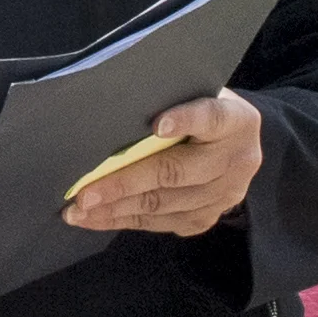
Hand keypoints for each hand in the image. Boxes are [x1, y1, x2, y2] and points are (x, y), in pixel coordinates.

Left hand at [64, 89, 263, 237]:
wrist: (233, 144)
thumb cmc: (198, 109)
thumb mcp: (194, 93)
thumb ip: (168, 99)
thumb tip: (113, 107)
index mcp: (237, 120)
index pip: (212, 117)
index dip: (185, 119)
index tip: (156, 125)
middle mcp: (238, 160)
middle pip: (176, 172)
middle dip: (125, 183)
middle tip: (85, 192)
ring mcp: (226, 195)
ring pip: (165, 204)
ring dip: (117, 209)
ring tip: (79, 210)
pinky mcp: (209, 217)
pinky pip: (162, 223)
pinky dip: (125, 220)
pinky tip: (96, 218)